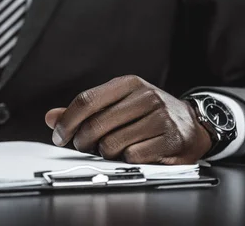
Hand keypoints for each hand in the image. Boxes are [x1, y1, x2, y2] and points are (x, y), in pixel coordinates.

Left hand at [45, 76, 211, 164]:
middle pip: (95, 125)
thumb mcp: (118, 104)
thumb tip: (51, 117)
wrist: (192, 124)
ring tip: (111, 149)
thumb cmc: (148, 114)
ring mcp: (160, 117)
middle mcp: (145, 96)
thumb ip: (85, 110)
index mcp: (127, 84)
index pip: (86, 100)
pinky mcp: (171, 139)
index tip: (58, 135)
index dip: (67, 121)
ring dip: (105, 153)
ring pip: (112, 144)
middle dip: (81, 142)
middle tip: (82, 147)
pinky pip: (133, 157)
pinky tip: (133, 153)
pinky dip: (127, 160)